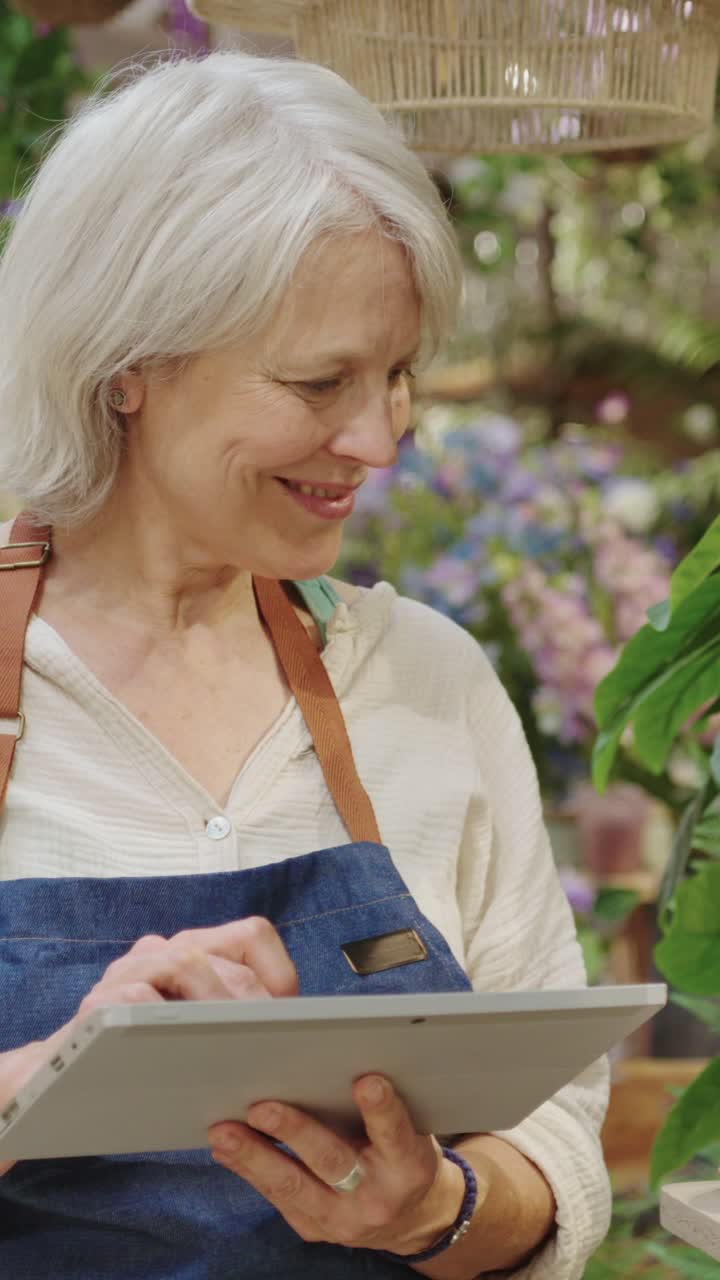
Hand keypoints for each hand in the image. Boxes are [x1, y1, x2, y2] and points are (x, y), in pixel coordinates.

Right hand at [0, 917, 296, 1176]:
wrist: (61, 1083)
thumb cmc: (146, 1059)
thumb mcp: (198, 1035)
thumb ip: (238, 1023)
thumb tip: (300, 1038)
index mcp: (193, 950)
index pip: (251, 935)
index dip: (278, 975)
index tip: (288, 1020)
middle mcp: (161, 951)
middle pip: (226, 962)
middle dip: (253, 1010)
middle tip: (265, 1051)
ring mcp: (127, 973)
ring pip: (185, 962)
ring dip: (215, 1009)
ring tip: (230, 1050)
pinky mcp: (97, 1004)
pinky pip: (137, 996)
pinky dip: (162, 1021)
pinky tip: (176, 1053)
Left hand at [208, 1074, 467, 1255]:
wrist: (411, 1218)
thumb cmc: (403, 1152)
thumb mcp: (411, 1129)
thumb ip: (381, 1106)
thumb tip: (329, 1061)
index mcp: (408, 1166)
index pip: (393, 1133)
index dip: (380, 1109)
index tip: (366, 1081)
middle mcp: (376, 1198)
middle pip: (331, 1161)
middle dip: (293, 1132)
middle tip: (261, 1108)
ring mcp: (342, 1220)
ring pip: (292, 1186)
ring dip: (253, 1156)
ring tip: (223, 1132)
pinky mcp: (314, 1229)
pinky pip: (276, 1198)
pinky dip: (248, 1170)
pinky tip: (225, 1150)